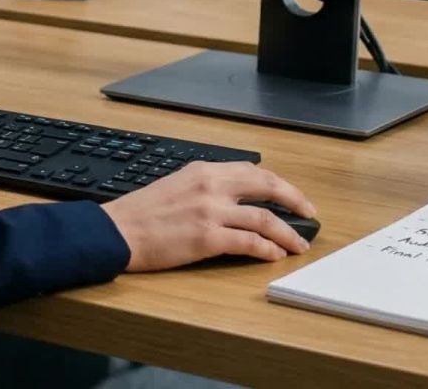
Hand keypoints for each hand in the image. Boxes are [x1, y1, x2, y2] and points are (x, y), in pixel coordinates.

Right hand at [102, 161, 315, 270]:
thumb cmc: (142, 212)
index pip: (253, 171)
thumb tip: (233, 196)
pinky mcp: (207, 238)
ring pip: (264, 218)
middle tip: (309, 214)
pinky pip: (249, 243)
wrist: (117, 230)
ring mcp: (211, 211)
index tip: (291, 196)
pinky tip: (274, 256)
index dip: (278, 185)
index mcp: (204, 170)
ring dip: (287, 233)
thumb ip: (206, 186)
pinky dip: (267, 249)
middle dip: (295, 201)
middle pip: (268, 187)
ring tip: (299, 245)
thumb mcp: (176, 184)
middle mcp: (211, 186)